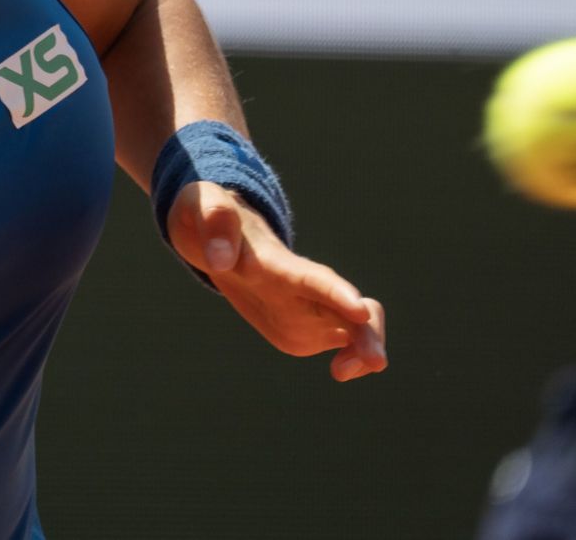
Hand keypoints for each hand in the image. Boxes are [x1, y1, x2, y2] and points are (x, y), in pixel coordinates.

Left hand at [166, 181, 386, 382]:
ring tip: (344, 372)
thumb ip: (214, 221)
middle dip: (368, 331)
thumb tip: (221, 260)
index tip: (360, 310)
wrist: (212, 231)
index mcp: (274, 260)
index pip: (310, 276)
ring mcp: (306, 306)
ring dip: (363, 350)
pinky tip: (341, 371)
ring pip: (354, 327)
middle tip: (375, 363)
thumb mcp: (201, 204)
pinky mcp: (303, 325)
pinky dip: (352, 360)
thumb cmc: (207, 214)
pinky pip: (339, 343)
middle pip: (349, 305)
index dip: (336, 293)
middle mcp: (300, 285)